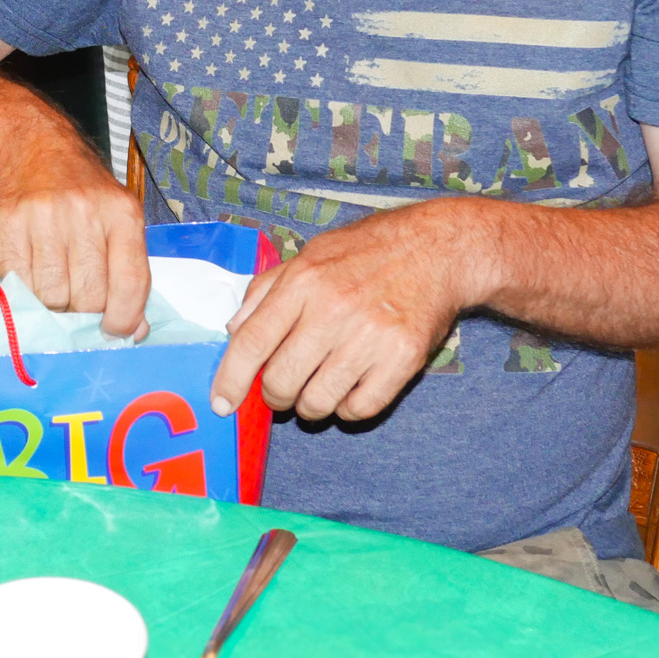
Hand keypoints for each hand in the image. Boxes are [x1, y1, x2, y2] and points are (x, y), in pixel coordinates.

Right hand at [0, 114, 149, 338]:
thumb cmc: (78, 188)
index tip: (116, 332)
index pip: (130, 283)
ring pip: (53, 297)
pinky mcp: (7, 225)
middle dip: (85, 312)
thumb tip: (134, 330)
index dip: (124, 319)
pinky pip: (20, 284)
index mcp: (121, 212)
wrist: (26, 143)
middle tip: (79, 301)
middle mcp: (85, 213)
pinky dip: (27, 291)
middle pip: (89, 297)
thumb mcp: (116, 215)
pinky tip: (32, 274)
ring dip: (54, 303)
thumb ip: (129, 270)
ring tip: (54, 283)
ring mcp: (43, 218)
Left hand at [211, 201, 485, 422]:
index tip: (221, 402)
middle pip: (281, 380)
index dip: (230, 379)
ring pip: (317, 403)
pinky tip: (351, 386)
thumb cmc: (367, 252)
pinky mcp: (403, 358)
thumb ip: (266, 290)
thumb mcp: (310, 254)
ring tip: (319, 385)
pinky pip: (360, 409)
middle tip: (284, 387)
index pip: (252, 342)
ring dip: (311, 405)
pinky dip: (348, 408)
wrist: (437, 249)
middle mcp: (333, 308)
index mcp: (304, 281)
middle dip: (274, 395)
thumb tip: (234, 331)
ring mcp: (370, 336)